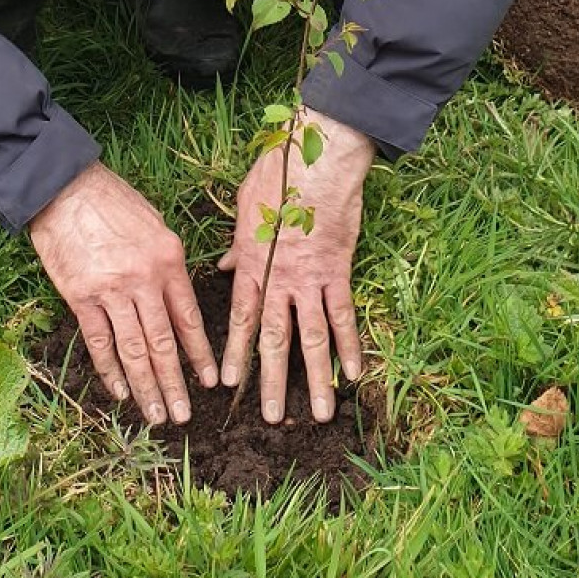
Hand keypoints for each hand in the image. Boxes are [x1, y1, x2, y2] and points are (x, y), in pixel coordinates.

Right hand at [28, 161, 217, 424]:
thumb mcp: (156, 225)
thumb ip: (169, 264)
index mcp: (168, 260)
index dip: (200, 353)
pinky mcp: (81, 296)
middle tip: (185, 415)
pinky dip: (111, 371)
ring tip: (157, 415)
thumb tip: (179, 302)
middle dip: (175, 383)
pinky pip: (100, 342)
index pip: (189, 317)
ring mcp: (111, 290)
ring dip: (147, 387)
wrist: (65, 189)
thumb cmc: (113, 202)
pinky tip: (120, 392)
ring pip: (134, 350)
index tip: (209, 381)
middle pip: (164, 342)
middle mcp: (144, 279)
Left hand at [219, 109, 372, 423]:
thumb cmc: (278, 175)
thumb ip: (236, 244)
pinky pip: (344, 315)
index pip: (239, 317)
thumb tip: (223, 266)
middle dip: (272, 381)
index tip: (226, 383)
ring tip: (320, 415)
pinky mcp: (340, 271)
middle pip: (274, 338)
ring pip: (312, 338)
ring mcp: (311, 278)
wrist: (317, 159)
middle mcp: (279, 279)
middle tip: (272, 418)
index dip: (233, 352)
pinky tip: (354, 374)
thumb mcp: (244, 207)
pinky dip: (350, 345)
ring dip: (316, 379)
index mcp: (251, 263)